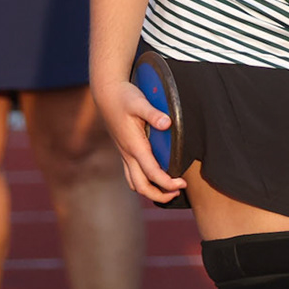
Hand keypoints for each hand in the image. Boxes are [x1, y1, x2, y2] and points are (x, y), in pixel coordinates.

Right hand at [91, 78, 187, 203]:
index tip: (182, 183)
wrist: (106, 94)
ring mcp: (124, 154)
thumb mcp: (139, 101)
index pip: (151, 173)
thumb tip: (168, 124)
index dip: (167, 183)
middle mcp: (128, 154)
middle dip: (160, 194)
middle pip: (141, 186)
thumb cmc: (124, 97)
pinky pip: (132, 175)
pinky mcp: (124, 151)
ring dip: (151, 191)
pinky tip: (155, 176)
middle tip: (179, 190)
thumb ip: (153, 113)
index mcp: (134, 146)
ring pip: (134, 183)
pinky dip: (144, 182)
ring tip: (169, 189)